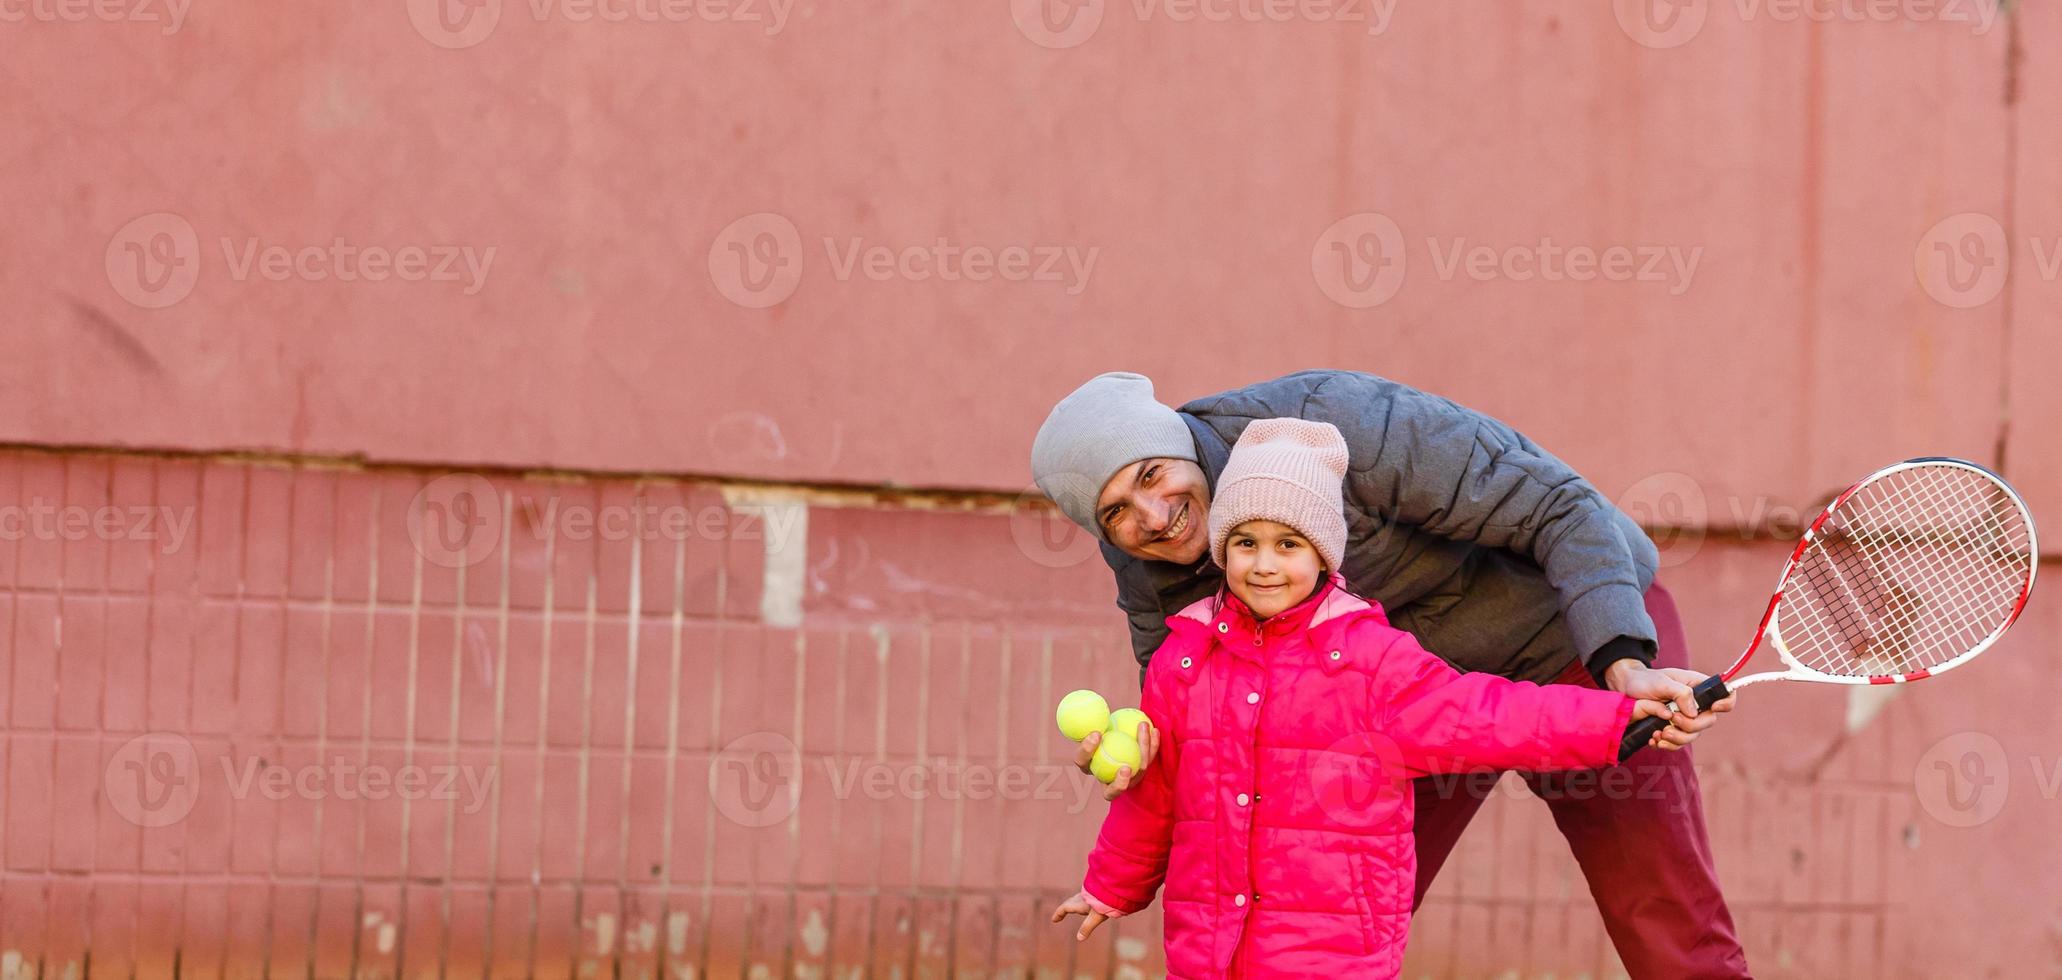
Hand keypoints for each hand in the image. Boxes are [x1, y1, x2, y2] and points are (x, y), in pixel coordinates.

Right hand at [1050, 892, 1109, 940]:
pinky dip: (1081, 902)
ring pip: (1077, 900)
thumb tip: (1079, 938)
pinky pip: (1084, 898)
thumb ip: (1087, 927)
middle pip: (1069, 903)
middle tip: (1059, 915)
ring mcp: (1088, 894)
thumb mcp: (1095, 918)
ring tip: (1072, 909)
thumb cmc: (1104, 902)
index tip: (1054, 920)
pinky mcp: (1095, 893)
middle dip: (1063, 909)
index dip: (1059, 914)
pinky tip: (1087, 903)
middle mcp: (1081, 898)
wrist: (1113, 888)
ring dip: (1072, 905)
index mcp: (1079, 903)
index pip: (1065, 908)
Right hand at [1072, 720, 1159, 801]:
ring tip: (1143, 728)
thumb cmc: (1099, 725)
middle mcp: (1107, 781)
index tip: (1096, 733)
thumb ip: (1088, 718)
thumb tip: (1085, 706)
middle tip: (1125, 768)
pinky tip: (1155, 730)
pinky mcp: (1142, 772)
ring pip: (1138, 772)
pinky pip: (1149, 760)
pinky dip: (1152, 745)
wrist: (1116, 730)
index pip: (1083, 763)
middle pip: (1112, 789)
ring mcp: (1127, 780)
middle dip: (1120, 783)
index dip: (1087, 751)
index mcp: (1088, 766)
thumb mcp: (1090, 721)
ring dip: (1143, 750)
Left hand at [1603, 661, 1738, 749]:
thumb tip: (1693, 713)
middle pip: (1708, 722)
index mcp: (1699, 688)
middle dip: (1691, 725)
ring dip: (1678, 738)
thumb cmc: (1646, 680)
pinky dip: (1667, 744)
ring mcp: (1686, 719)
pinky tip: (1654, 740)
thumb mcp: (1661, 682)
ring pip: (1693, 736)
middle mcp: (1696, 705)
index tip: (1714, 707)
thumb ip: (1680, 693)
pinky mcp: (1674, 730)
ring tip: (1659, 732)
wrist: (1627, 689)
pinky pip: (1677, 743)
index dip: (1726, 702)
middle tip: (1671, 718)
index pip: (1725, 696)